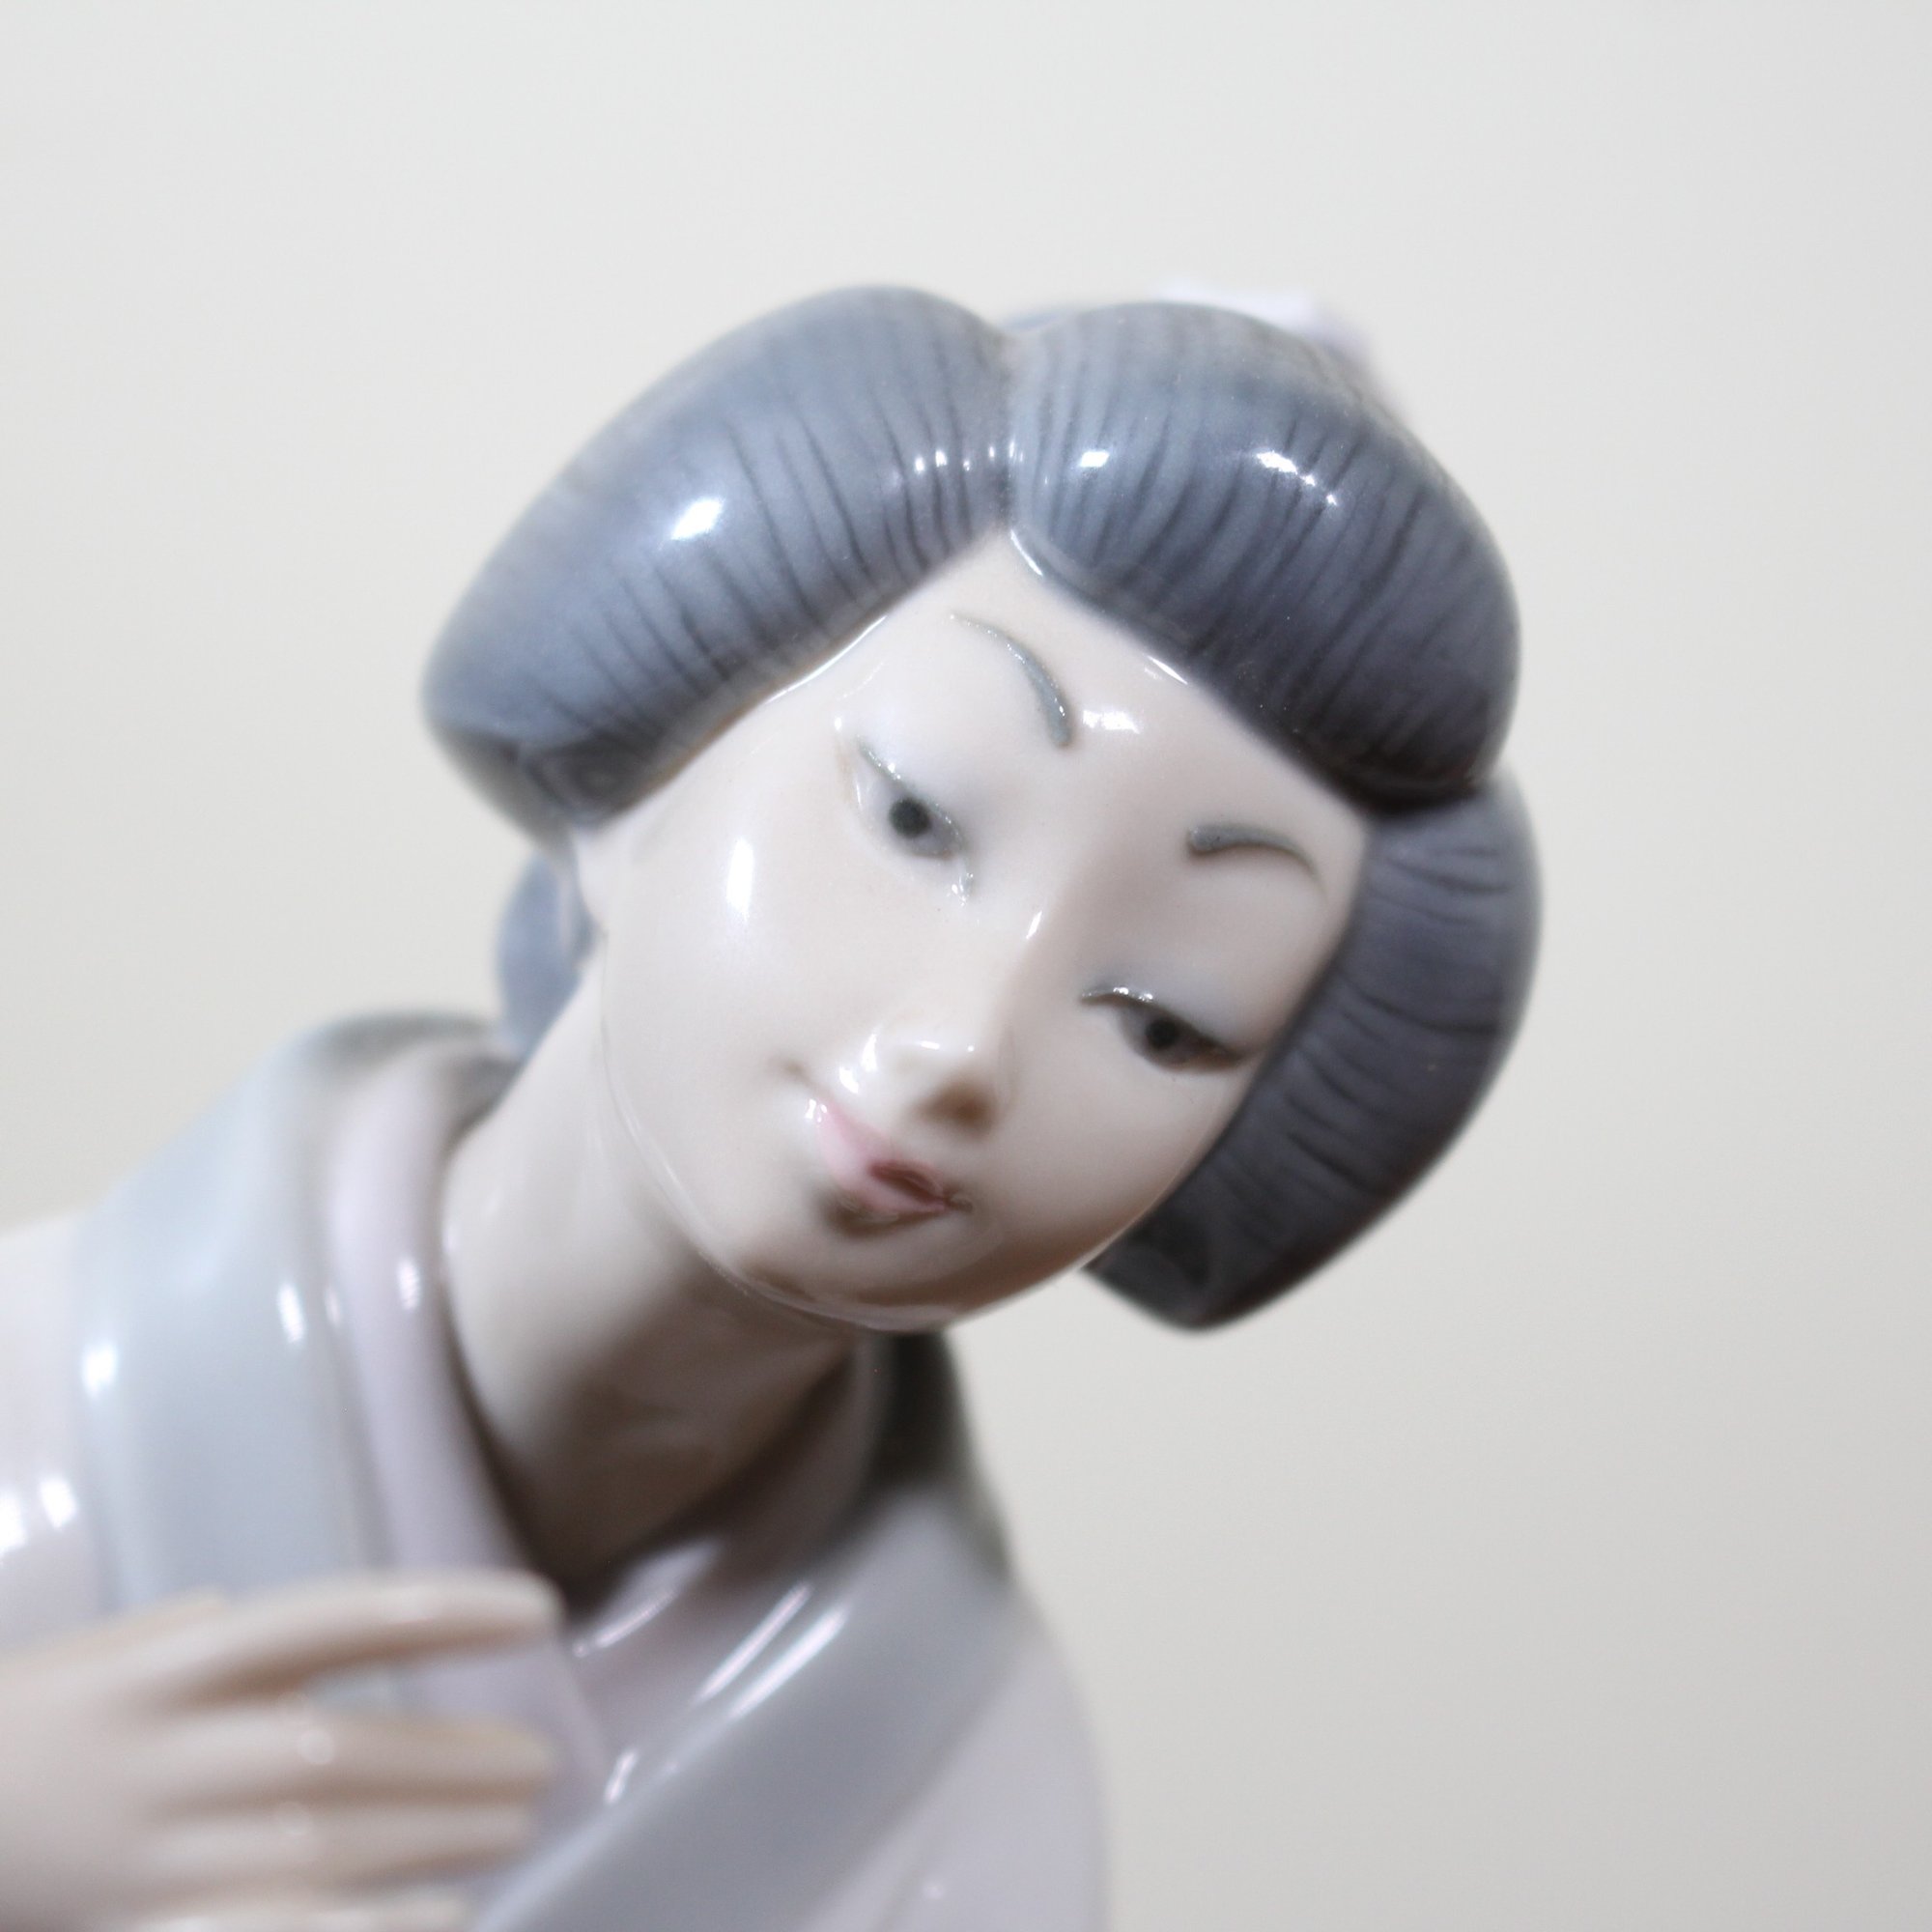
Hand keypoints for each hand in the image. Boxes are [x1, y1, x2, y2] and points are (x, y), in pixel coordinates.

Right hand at [0, 1570, 560, 1931]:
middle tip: (544, 1760)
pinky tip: (445, 1919)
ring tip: (519, 1824)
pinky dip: (364, 1931)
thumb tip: (306, 1628)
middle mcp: (166, 1756)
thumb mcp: (102, 1658)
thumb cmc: (17, 1732)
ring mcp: (151, 1856)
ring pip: (322, 1845)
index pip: (334, 1621)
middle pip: (341, 1748)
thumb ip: (204, 1638)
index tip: (540, 1610)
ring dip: (436, 1837)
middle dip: (456, 1756)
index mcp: (168, 1668)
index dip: (442, 1612)